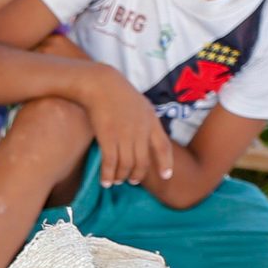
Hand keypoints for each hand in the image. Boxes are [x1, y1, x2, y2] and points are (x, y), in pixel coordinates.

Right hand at [80, 68, 173, 186]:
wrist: (101, 85)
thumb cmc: (118, 93)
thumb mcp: (140, 105)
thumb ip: (145, 121)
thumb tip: (145, 135)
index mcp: (151, 121)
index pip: (163, 147)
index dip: (165, 163)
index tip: (167, 176)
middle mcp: (141, 131)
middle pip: (143, 161)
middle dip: (138, 174)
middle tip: (132, 181)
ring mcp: (125, 135)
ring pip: (126, 165)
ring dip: (121, 176)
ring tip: (116, 181)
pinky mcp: (108, 138)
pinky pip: (110, 163)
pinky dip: (108, 175)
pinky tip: (105, 181)